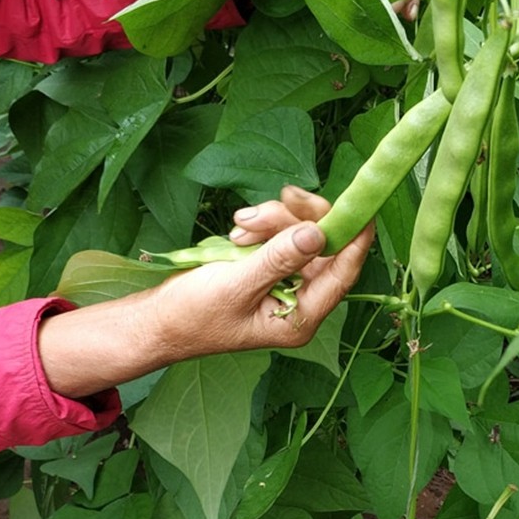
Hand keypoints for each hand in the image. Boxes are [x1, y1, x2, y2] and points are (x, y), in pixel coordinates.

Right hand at [37, 189, 372, 396]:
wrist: (156, 320)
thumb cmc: (193, 314)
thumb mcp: (236, 285)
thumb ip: (278, 259)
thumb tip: (319, 233)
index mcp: (302, 315)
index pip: (343, 272)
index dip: (355, 237)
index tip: (362, 204)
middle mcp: (301, 299)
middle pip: (323, 245)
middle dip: (298, 218)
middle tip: (277, 198)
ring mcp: (286, 282)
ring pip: (299, 234)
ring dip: (273, 220)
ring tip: (240, 226)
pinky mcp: (269, 267)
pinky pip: (279, 235)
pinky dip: (262, 227)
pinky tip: (238, 234)